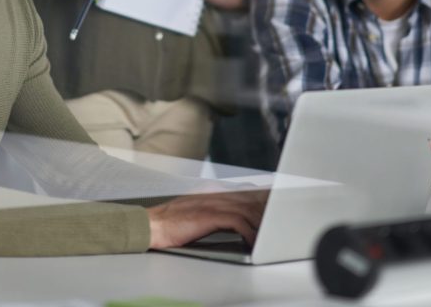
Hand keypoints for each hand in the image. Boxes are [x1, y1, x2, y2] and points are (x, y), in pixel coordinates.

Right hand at [146, 190, 267, 248]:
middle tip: (278, 221)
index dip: (261, 199)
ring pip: (247, 209)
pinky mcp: (210, 215)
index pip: (244, 191)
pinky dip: (249, 232)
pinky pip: (238, 222)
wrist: (152, 224)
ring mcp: (213, 202)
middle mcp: (215, 193)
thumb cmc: (172, 222)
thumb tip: (233, 220)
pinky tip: (253, 241)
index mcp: (212, 190)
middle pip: (249, 198)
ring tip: (270, 234)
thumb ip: (215, 210)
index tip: (273, 207)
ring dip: (260, 223)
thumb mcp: (196, 211)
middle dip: (266, 211)